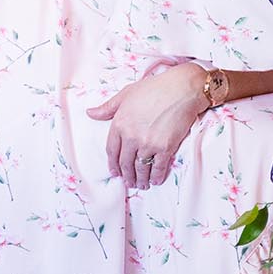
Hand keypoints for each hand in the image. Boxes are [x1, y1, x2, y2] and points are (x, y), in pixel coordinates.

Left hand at [86, 62, 206, 188]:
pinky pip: (157, 167)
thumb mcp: (127, 94)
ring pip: (140, 168)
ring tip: (141, 185)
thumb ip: (108, 107)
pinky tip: (155, 180)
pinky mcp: (165, 148)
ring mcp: (148, 144)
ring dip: (140, 179)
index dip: (113, 164)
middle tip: (129, 182)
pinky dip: (155, 176)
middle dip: (127, 175)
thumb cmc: (155, 88)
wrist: (182, 89)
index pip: (111, 150)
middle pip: (125, 162)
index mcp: (119, 124)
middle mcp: (131, 137)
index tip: (115, 173)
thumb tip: (90, 113)